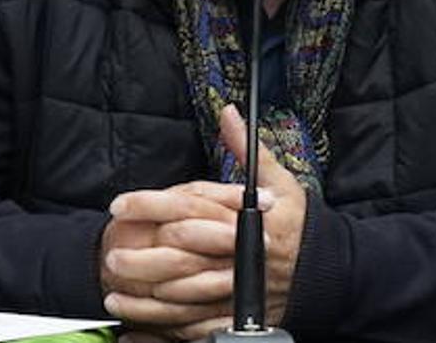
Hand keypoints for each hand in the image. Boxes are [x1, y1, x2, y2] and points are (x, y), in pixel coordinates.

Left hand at [100, 104, 305, 339]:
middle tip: (111, 256)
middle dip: (141, 260)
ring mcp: (235, 294)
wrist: (324, 272)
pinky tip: (137, 329)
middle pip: (180, 261)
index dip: (149, 207)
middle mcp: (237, 261)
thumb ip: (248, 148)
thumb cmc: (297, 226)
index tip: (120, 205)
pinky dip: (163, 332)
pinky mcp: (235, 319)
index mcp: (242, 224)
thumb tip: (228, 115)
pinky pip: (193, 330)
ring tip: (114, 293)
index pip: (187, 211)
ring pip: (182, 302)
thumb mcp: (279, 181)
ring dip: (145, 302)